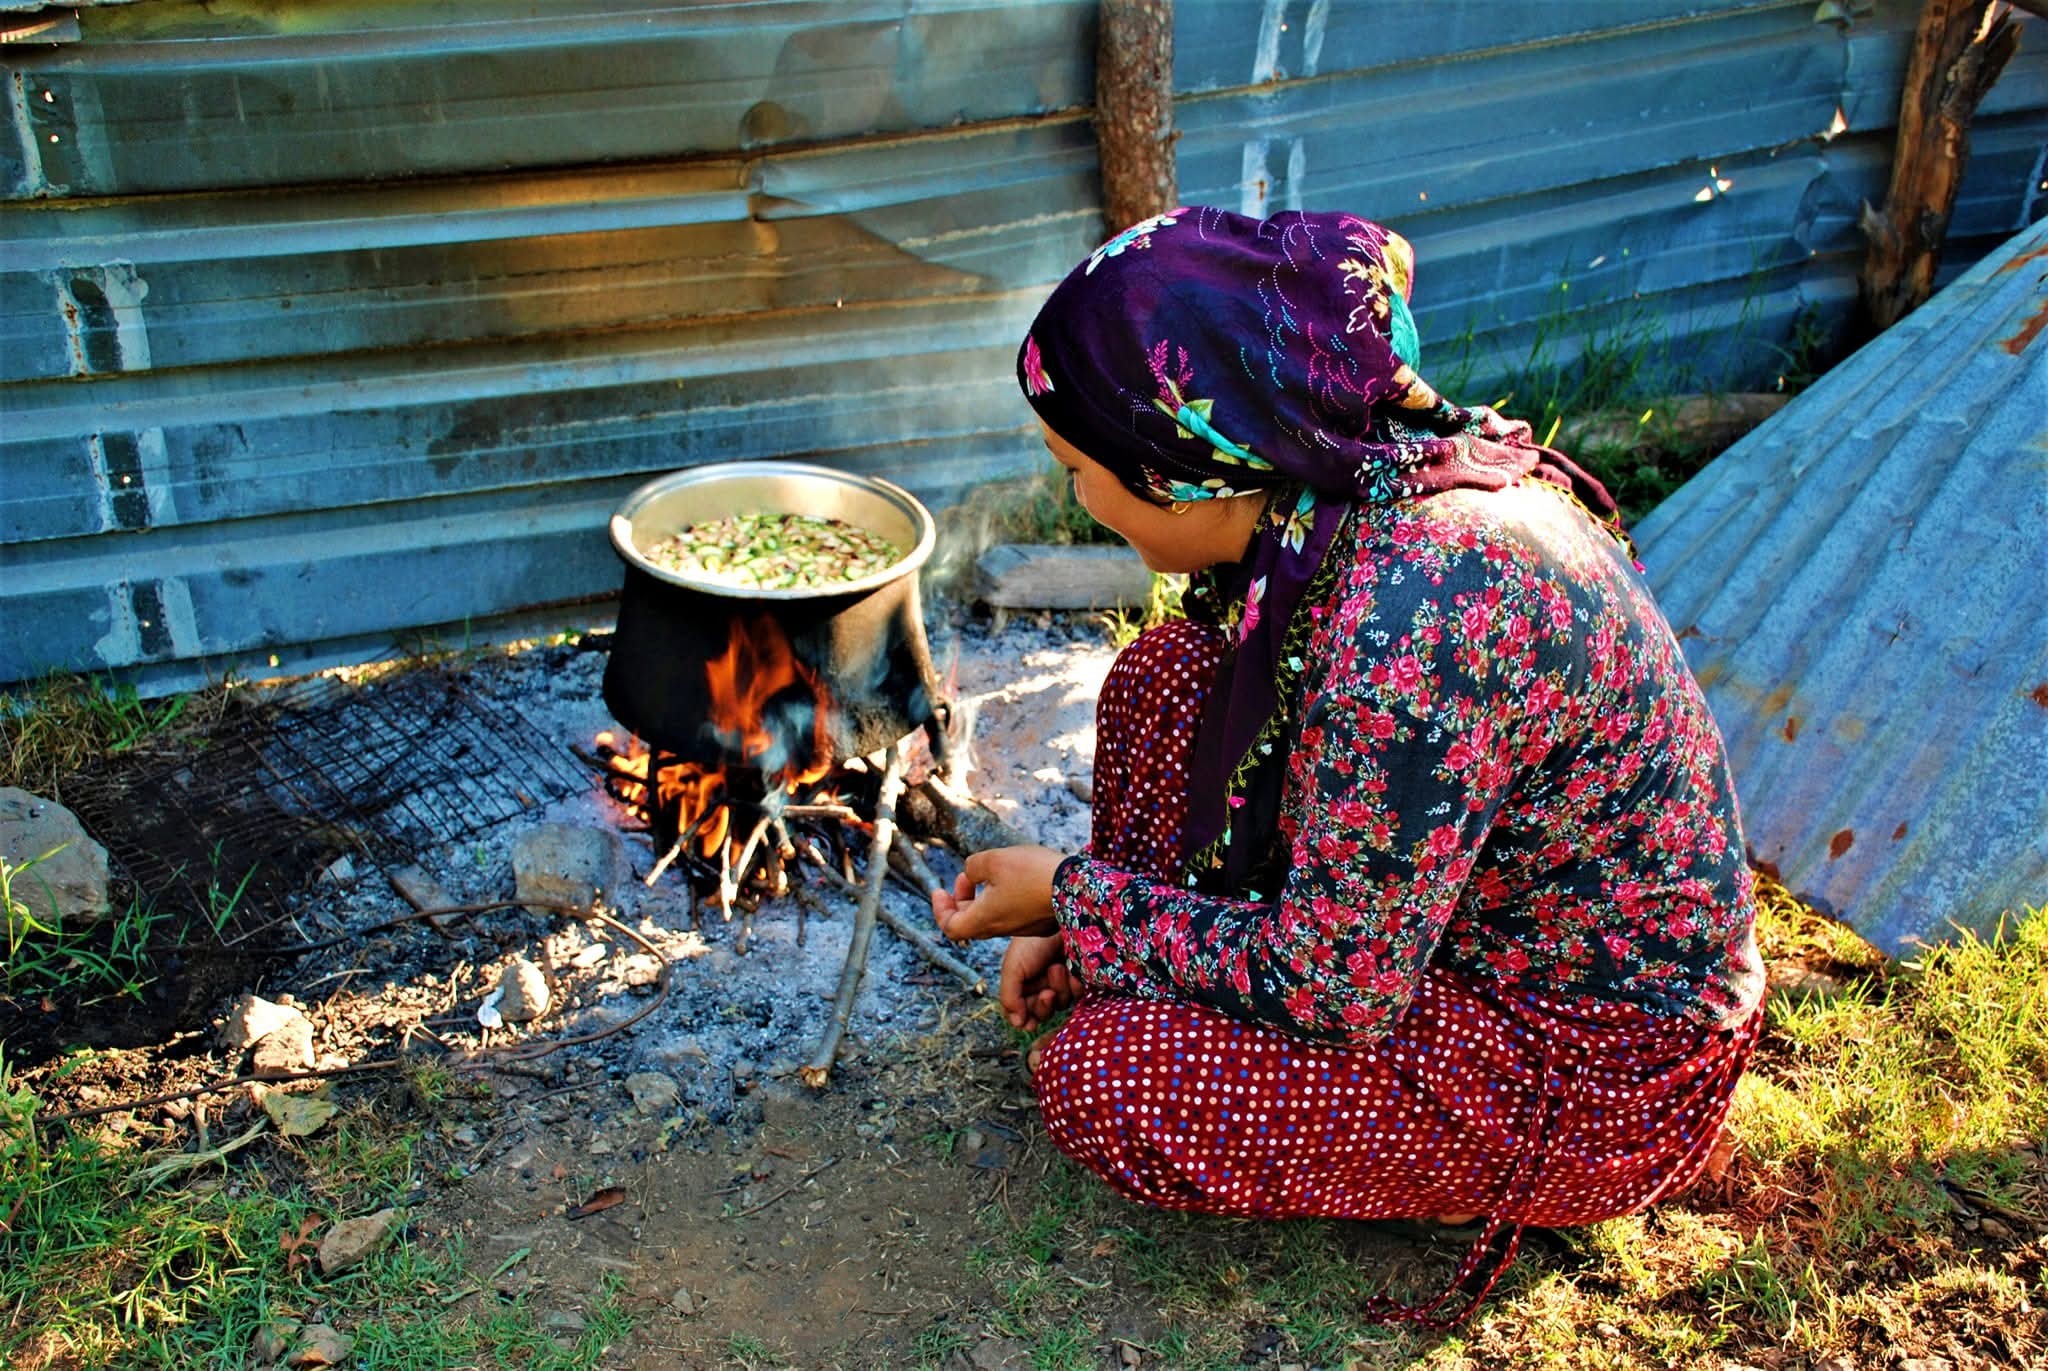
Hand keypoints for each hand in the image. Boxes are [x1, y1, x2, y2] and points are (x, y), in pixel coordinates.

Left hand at [930, 845, 1064, 940]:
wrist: (1078, 887)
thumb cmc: (1032, 873)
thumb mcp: (993, 860)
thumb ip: (974, 867)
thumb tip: (972, 874)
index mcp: (984, 920)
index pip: (951, 927)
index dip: (940, 910)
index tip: (938, 891)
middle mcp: (1002, 929)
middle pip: (970, 923)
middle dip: (962, 899)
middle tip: (966, 877)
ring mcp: (1024, 928)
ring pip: (993, 917)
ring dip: (984, 896)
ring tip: (992, 871)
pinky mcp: (1041, 922)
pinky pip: (1014, 913)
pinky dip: (1005, 898)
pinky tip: (1017, 877)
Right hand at [999, 933, 1074, 1032]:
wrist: (1058, 918)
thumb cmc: (1031, 941)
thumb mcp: (1013, 968)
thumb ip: (1009, 997)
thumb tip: (1018, 1025)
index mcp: (1020, 983)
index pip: (1020, 1013)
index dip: (1025, 1019)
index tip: (1029, 1022)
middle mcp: (1039, 984)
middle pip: (1041, 1013)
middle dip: (1043, 1006)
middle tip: (1046, 993)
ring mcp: (1060, 981)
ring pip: (1060, 1005)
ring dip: (1059, 990)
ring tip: (1057, 967)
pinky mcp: (1078, 976)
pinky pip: (1078, 995)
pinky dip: (1074, 987)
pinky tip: (1073, 973)